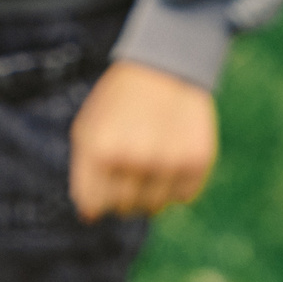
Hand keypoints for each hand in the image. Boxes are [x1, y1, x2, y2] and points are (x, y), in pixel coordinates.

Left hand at [70, 63, 219, 218]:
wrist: (167, 63)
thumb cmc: (120, 101)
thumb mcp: (89, 128)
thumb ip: (84, 174)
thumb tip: (91, 218)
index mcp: (101, 150)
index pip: (94, 205)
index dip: (99, 194)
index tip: (106, 174)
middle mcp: (135, 159)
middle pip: (124, 208)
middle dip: (124, 191)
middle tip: (132, 160)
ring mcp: (169, 161)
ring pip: (155, 208)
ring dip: (152, 190)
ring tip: (152, 157)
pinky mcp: (198, 160)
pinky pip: (184, 197)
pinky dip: (178, 183)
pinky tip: (174, 155)